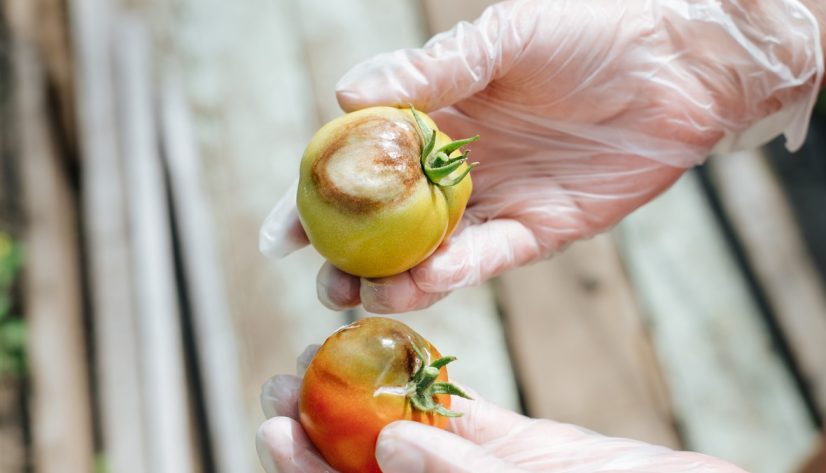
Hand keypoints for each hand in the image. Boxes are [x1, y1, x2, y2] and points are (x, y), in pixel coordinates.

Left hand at [256, 349, 746, 471]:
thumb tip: (387, 445)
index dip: (307, 471)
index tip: (271, 425)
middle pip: (366, 469)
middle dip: (320, 427)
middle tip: (280, 380)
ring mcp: (480, 472)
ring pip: (408, 431)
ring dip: (367, 393)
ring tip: (327, 348)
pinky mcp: (515, 444)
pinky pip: (462, 408)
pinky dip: (431, 376)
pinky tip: (403, 338)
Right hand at [260, 0, 822, 312]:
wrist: (677, 64)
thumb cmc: (587, 33)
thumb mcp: (502, 38)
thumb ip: (429, 69)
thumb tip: (344, 96)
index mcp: (435, 117)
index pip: (361, 166)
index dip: (316, 199)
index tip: (279, 235)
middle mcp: (456, 168)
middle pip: (386, 223)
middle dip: (347, 258)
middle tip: (322, 284)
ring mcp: (494, 202)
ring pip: (430, 252)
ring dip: (392, 278)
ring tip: (359, 295)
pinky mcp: (537, 231)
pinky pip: (485, 258)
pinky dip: (450, 275)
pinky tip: (415, 286)